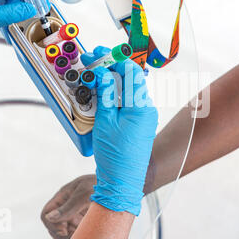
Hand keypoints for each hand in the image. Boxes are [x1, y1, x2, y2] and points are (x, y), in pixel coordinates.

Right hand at [41, 175, 95, 238]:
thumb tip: (50, 218)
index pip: (45, 214)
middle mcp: (67, 205)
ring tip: (85, 230)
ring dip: (72, 234)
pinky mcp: (84, 219)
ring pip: (65, 231)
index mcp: (63, 196)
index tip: (64, 230)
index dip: (51, 224)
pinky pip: (77, 231)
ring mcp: (75, 213)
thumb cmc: (101, 182)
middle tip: (77, 233)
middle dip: (62, 232)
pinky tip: (89, 231)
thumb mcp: (84, 193)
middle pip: (54, 226)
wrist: (120, 184)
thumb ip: (68, 206)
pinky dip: (81, 234)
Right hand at [82, 46, 157, 215]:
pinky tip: (100, 94)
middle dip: (110, 68)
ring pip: (127, 91)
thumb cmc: (115, 156)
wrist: (123, 182)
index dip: (116, 60)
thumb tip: (102, 73)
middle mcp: (146, 109)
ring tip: (93, 77)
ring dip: (110, 82)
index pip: (132, 72)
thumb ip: (105, 94)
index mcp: (141, 106)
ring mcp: (143, 116)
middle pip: (129, 79)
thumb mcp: (105, 122)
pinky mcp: (139, 123)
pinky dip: (114, 96)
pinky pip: (126, 103)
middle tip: (92, 60)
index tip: (100, 55)